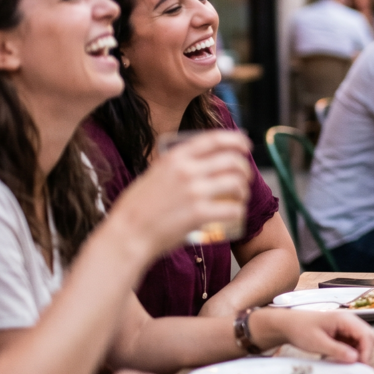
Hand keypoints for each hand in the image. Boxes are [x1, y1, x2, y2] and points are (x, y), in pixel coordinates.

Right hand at [108, 130, 252, 257]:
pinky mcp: (200, 214)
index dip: (235, 140)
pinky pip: (233, 209)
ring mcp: (194, 191)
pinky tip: (235, 214)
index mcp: (175, 157)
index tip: (246, 145)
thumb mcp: (154, 173)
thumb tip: (200, 162)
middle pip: (232, 160)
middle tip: (243, 179)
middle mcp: (187, 170)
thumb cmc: (137, 207)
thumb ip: (176, 165)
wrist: (127, 234)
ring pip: (237, 183)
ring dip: (243, 191)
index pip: (214, 139)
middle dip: (244, 169)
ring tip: (239, 198)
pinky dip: (239, 211)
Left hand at [252, 309, 373, 363]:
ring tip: (348, 364)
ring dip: (359, 353)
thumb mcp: (318, 343)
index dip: (367, 351)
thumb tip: (355, 359)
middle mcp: (349, 321)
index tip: (361, 365)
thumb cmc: (301, 330)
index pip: (366, 335)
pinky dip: (351, 353)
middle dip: (365, 353)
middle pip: (368, 337)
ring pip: (362, 341)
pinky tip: (342, 359)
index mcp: (345, 319)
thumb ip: (337, 350)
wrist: (288, 325)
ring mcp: (346, 327)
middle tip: (357, 367)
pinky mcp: (342, 333)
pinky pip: (353, 343)